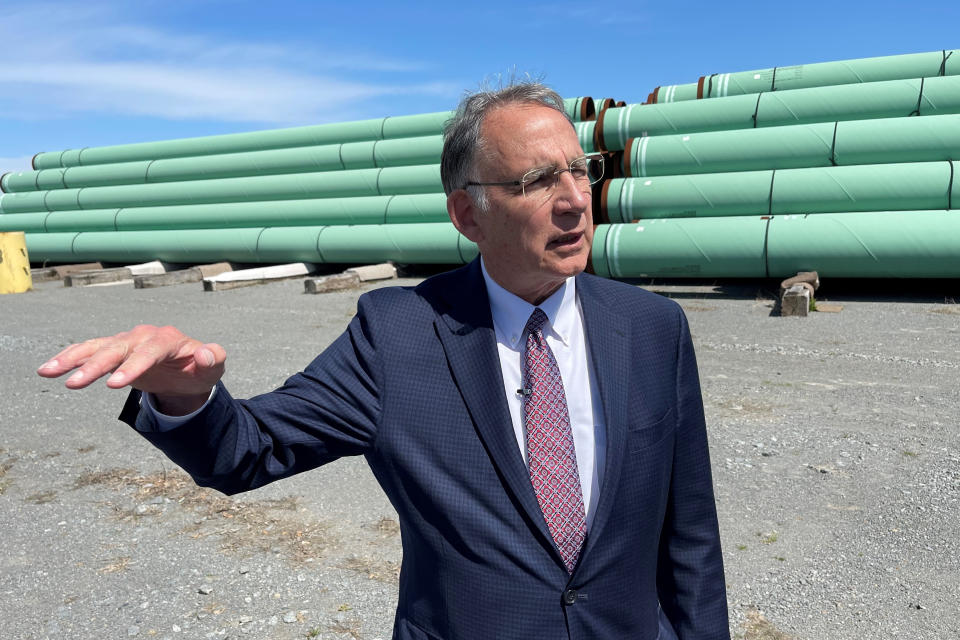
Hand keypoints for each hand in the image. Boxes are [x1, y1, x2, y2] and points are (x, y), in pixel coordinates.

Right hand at [37, 325, 225, 413]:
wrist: (189, 368)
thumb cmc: (200, 368)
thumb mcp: (214, 367)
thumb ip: (214, 359)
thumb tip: (206, 354)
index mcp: (170, 340)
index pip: (150, 351)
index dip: (133, 367)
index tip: (115, 385)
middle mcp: (145, 336)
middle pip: (118, 349)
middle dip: (96, 366)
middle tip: (75, 384)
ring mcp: (127, 342)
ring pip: (97, 348)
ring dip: (73, 359)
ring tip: (48, 372)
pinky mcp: (115, 350)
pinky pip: (89, 351)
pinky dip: (69, 358)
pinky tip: (49, 369)